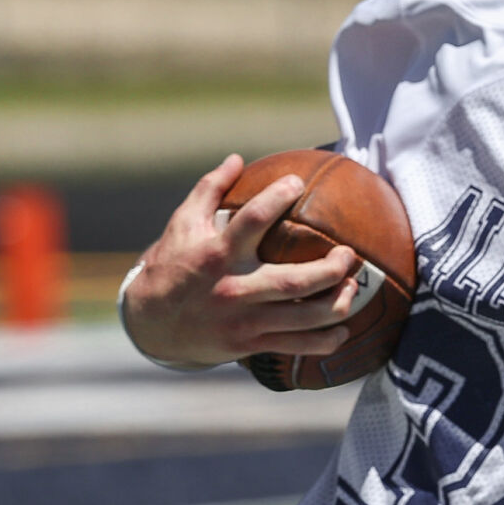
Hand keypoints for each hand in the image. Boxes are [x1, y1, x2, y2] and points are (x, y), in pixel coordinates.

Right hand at [123, 154, 363, 364]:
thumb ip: (210, 189)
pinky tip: (342, 328)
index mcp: (217, 254)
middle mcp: (233, 288)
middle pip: (293, 281)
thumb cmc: (171, 265)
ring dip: (337, 304)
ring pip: (303, 318)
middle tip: (348, 253)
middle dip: (331, 268)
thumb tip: (236, 158)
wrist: (149, 323)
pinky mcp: (249, 344)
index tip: (298, 183)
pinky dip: (325, 341)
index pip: (252, 220)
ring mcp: (244, 320)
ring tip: (354, 287)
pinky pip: (296, 346)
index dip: (277, 197)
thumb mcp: (183, 224)